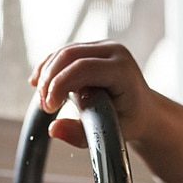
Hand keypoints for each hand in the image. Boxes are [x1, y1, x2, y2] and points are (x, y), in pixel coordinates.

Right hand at [29, 41, 155, 147]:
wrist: (143, 111)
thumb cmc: (130, 123)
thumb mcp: (109, 134)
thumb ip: (81, 134)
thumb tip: (53, 130)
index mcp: (122, 70)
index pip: (83, 68)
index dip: (59, 84)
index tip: (49, 107)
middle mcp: (114, 52)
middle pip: (69, 55)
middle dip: (50, 80)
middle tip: (44, 106)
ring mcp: (103, 47)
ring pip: (64, 53)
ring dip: (47, 74)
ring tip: (43, 100)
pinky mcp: (92, 49)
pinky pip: (64, 54)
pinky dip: (49, 68)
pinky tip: (38, 83)